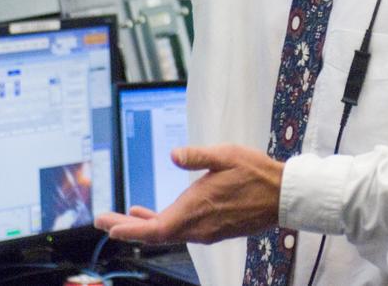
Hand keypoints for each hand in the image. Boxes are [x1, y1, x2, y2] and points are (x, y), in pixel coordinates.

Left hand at [95, 144, 282, 244]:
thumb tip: (173, 154)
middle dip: (127, 226)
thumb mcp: (226, 155)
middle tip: (104, 220)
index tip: (108, 225)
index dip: (129, 229)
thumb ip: (197, 156)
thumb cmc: (256, 173)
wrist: (283, 195)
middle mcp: (198, 226)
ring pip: (167, 232)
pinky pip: (181, 230)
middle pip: (154, 233)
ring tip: (124, 215)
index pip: (154, 229)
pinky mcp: (214, 229)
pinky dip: (163, 223)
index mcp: (196, 209)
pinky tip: (155, 212)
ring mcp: (206, 230)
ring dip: (144, 225)